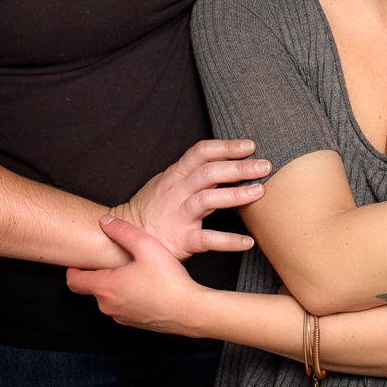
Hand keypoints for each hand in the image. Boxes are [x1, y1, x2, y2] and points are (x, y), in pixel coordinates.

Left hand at [67, 216, 207, 332]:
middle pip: (91, 288)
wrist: (189, 311)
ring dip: (113, 285)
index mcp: (105, 287)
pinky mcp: (134, 323)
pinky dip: (125, 296)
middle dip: (97, 273)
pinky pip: (121, 307)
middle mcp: (108, 306)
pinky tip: (143, 285)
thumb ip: (122, 231)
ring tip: (130, 269)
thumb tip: (104, 221)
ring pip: (108, 298)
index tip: (78, 258)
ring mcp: (120, 317)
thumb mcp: (146, 246)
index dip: (72, 268)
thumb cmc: (168, 279)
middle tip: (110, 258)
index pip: (74, 281)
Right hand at [110, 139, 268, 259]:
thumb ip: (191, 172)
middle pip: (210, 173)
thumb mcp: (167, 182)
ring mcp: (178, 216)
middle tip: (265, 165)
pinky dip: (228, 241)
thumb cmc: (151, 209)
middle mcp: (177, 192)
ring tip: (260, 192)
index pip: (201, 152)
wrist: (121, 240)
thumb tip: (223, 160)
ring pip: (209, 200)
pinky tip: (248, 241)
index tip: (250, 146)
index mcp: (175, 175)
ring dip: (236, 195)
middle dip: (239, 167)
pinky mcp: (180, 240)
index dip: (226, 147)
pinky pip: (207, 240)